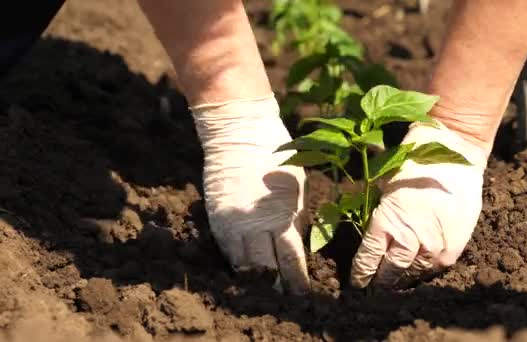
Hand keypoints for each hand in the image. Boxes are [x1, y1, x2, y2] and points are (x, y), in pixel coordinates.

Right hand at [191, 96, 309, 293]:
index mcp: (281, 216)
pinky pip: (226, 252)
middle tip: (285, 305)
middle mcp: (254, 224)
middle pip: (265, 270)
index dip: (297, 283)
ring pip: (242, 266)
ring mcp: (232, 223)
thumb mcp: (298, 189)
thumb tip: (298, 250)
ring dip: (254, 282)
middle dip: (276, 288)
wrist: (239, 132)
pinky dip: (237, 265)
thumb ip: (297, 221)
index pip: (291, 261)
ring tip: (264, 295)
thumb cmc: (277, 158)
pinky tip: (245, 275)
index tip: (303, 297)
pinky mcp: (215, 219)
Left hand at [350, 121, 487, 288]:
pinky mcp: (453, 247)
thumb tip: (363, 232)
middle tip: (373, 289)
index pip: (368, 257)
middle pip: (390, 272)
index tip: (357, 283)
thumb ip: (376, 213)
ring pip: (413, 274)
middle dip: (380, 282)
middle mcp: (409, 237)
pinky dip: (424, 272)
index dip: (361, 273)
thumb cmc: (413, 164)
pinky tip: (417, 273)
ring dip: (402, 280)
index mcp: (386, 221)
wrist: (454, 154)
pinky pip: (435, 269)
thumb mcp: (383, 185)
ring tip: (394, 284)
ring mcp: (433, 245)